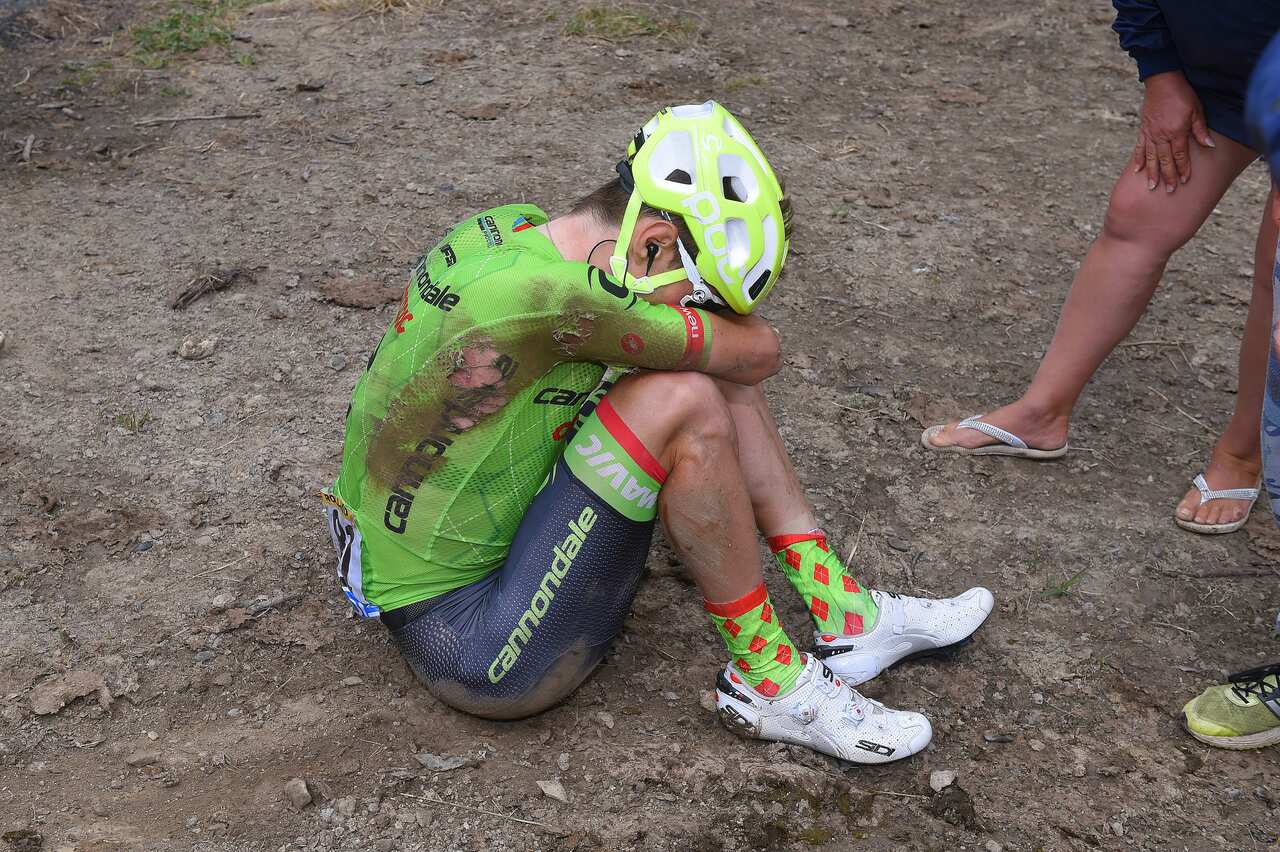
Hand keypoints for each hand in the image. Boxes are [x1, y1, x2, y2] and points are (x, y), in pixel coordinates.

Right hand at [1133, 71, 1213, 192]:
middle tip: (1169, 190)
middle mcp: (1161, 135)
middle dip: (1168, 176)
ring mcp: (1150, 134)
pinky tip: (1138, 171)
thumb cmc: (1182, 94)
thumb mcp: (1196, 110)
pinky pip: (1139, 148)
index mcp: (1176, 131)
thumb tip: (1208, 145)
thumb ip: (1200, 130)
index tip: (1185, 180)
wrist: (1162, 81)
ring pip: (1151, 157)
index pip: (1180, 155)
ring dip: (1152, 173)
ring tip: (1152, 186)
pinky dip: (1138, 160)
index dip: (1183, 168)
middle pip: (1165, 160)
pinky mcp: (1143, 130)